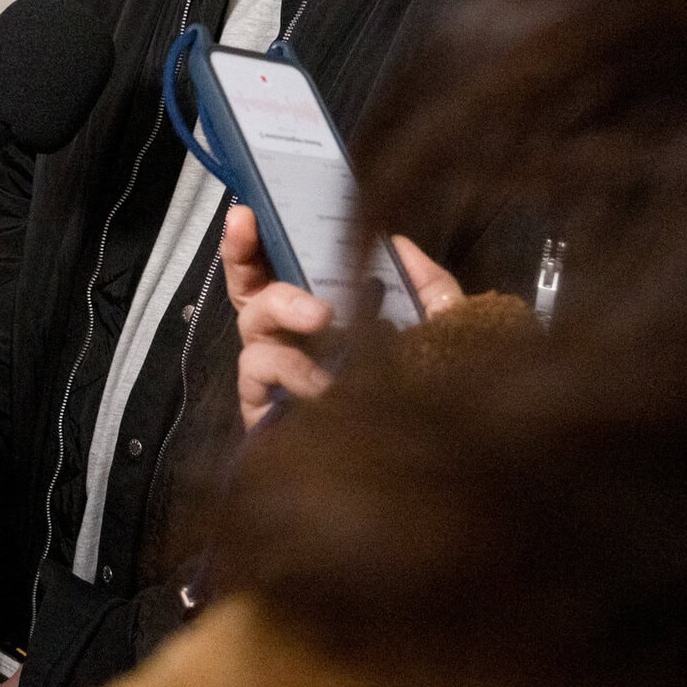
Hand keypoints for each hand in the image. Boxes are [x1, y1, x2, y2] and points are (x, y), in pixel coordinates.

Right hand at [223, 205, 464, 428]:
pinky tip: (324, 379)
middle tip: (261, 237)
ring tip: (325, 319)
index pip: (276, 267)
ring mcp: (273, 372)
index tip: (248, 210)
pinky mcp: (264, 408)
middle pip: (246, 288)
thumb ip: (429, 286)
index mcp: (319, 314)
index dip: (254, 239)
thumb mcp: (442, 334)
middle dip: (244, 257)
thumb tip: (399, 240)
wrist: (423, 476)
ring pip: (252, 324)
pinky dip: (290, 368)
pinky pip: (258, 373)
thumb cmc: (423, 399)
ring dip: (285, 308)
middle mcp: (288, 337)